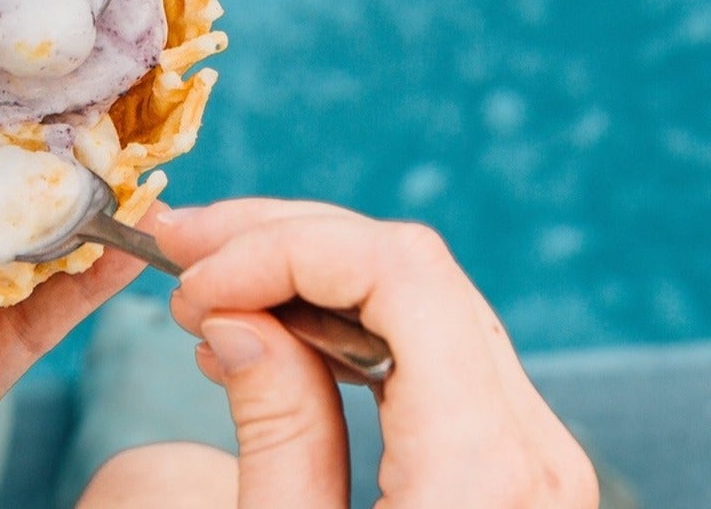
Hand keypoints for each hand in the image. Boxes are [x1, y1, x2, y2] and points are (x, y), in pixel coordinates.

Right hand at [157, 199, 596, 506]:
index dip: (281, 246)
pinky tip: (271, 337)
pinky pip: (434, 356)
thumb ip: (275, 435)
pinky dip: (348, 327)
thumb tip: (234, 319)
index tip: (191, 282)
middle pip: (411, 267)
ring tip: (206, 290)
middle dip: (282, 241)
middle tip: (176, 249)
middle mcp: (532, 446)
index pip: (396, 270)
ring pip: (424, 300)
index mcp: (483, 468)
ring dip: (308, 276)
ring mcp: (534, 455)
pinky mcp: (515, 468)